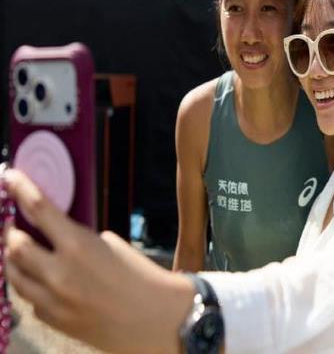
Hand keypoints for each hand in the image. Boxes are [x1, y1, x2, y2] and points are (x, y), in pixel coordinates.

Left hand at [3, 169, 192, 353]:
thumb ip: (78, 239)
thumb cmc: (139, 275)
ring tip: (25, 253)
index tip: (9, 178)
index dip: (20, 189)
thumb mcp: (110, 245)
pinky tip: (48, 282)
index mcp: (78, 246)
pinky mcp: (52, 322)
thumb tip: (55, 236)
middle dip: (12, 233)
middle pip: (13, 246)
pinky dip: (34, 286)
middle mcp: (57, 273)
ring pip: (13, 275)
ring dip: (15, 260)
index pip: (39, 209)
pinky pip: (30, 299)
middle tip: (17, 227)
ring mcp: (51, 301)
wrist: (154, 318)